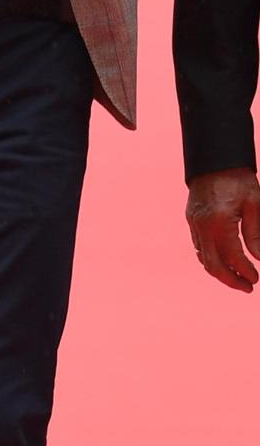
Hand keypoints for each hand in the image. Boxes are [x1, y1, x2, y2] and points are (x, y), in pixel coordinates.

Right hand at [186, 168, 259, 292]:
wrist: (214, 158)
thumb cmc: (238, 178)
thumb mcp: (254, 204)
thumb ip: (255, 234)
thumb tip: (258, 258)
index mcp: (219, 221)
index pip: (233, 256)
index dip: (246, 271)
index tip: (256, 278)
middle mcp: (202, 224)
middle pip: (213, 264)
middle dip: (230, 280)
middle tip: (247, 287)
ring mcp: (194, 222)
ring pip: (203, 257)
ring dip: (220, 271)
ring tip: (237, 277)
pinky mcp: (191, 218)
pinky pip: (199, 246)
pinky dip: (210, 258)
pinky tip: (224, 260)